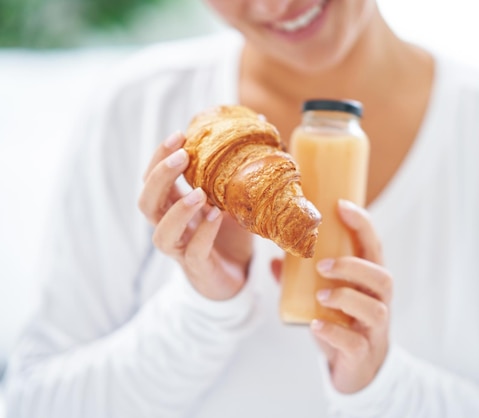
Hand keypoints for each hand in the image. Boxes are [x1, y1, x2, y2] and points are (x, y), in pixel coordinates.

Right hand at [138, 132, 252, 299]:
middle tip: (182, 156)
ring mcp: (180, 248)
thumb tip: (259, 121)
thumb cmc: (229, 234)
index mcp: (173, 205)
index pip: (152, 179)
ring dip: (178, 209)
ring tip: (199, 193)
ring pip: (161, 231)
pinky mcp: (197, 267)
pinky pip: (193, 251)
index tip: (179, 135)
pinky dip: (204, 232)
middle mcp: (170, 225)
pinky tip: (216, 216)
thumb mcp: (233, 198)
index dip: (159, 157)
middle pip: (147, 201)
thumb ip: (237, 170)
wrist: (237, 277)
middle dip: (160, 176)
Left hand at [271, 199, 391, 393]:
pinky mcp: (363, 353)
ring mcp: (375, 329)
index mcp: (371, 282)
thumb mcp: (325, 299)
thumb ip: (300, 282)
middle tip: (322, 264)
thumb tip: (273, 261)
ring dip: (346, 297)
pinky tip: (316, 326)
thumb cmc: (344, 323)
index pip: (374, 247)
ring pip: (374, 309)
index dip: (362, 225)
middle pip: (381, 277)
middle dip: (353, 266)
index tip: (341, 206)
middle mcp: (379, 302)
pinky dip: (334, 333)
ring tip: (321, 296)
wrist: (359, 370)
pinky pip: (355, 343)